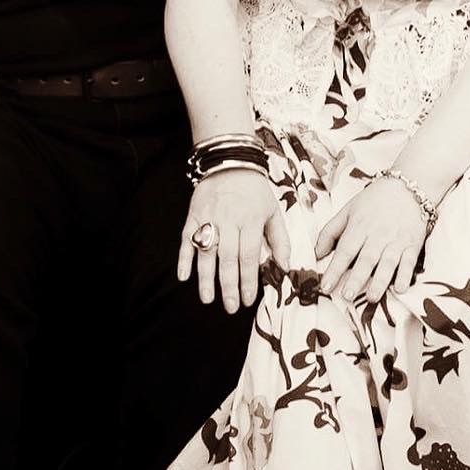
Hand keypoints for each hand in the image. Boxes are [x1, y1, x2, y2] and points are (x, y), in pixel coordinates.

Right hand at [179, 167, 288, 311]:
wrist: (231, 162)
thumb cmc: (255, 191)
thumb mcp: (273, 211)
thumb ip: (280, 240)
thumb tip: (285, 266)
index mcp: (252, 219)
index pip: (250, 255)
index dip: (249, 280)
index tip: (248, 300)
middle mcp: (230, 220)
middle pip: (229, 257)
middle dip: (229, 285)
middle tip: (230, 307)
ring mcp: (210, 217)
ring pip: (207, 252)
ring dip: (206, 278)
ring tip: (208, 299)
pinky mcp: (194, 215)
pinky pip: (187, 239)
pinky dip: (184, 258)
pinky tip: (184, 276)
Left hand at [315, 175, 428, 304]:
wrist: (409, 186)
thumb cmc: (375, 199)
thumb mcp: (349, 209)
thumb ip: (331, 231)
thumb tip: (316, 254)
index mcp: (359, 225)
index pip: (345, 249)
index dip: (335, 269)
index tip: (325, 286)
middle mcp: (378, 234)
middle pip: (366, 258)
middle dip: (357, 278)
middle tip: (347, 296)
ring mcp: (396, 240)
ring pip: (387, 263)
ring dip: (380, 281)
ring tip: (372, 298)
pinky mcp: (413, 244)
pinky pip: (409, 262)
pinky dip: (405, 275)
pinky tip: (400, 288)